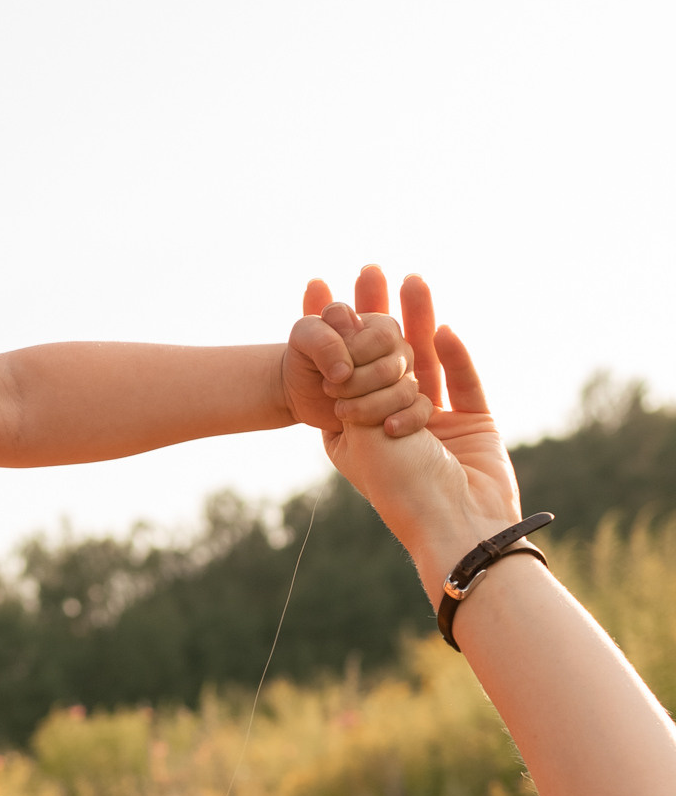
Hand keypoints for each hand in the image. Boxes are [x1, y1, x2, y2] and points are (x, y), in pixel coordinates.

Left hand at [307, 269, 520, 580]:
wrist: (456, 524)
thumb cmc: (399, 485)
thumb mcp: (356, 428)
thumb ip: (350, 375)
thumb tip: (337, 318)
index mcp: (354, 435)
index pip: (342, 372)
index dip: (335, 333)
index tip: (321, 291)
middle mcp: (392, 426)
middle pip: (384, 360)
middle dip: (378, 315)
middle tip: (369, 270)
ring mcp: (436, 426)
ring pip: (425, 364)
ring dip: (417, 322)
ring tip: (411, 279)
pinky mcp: (475, 425)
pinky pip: (463, 383)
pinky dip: (455, 357)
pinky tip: (443, 329)